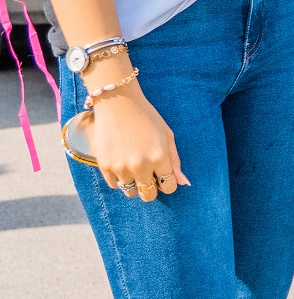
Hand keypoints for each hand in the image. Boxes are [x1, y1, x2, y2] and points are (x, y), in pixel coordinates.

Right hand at [86, 86, 189, 201]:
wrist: (118, 103)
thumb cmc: (146, 117)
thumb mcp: (166, 135)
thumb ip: (174, 160)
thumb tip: (183, 182)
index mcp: (159, 156)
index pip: (168, 187)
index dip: (167, 183)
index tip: (163, 175)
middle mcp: (140, 165)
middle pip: (148, 196)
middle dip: (151, 188)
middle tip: (149, 173)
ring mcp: (121, 167)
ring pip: (131, 192)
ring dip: (135, 182)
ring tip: (134, 164)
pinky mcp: (105, 167)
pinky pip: (115, 185)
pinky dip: (120, 178)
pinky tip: (122, 161)